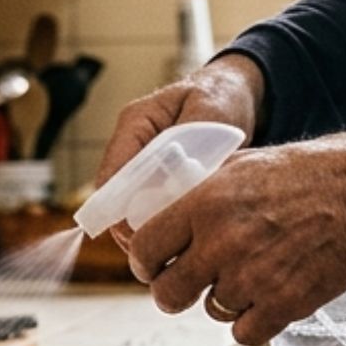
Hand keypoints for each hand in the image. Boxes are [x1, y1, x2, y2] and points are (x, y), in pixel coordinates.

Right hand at [97, 54, 265, 249]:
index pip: (112, 174)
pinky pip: (148, 210)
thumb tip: (176, 181)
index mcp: (136, 124)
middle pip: (116, 199)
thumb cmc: (221, 96)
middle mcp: (130, 146)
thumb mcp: (212, 112)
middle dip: (135, 228)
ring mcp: (140, 165)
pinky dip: (163, 226)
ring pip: (129, 210)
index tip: (142, 235)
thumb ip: (192, 145)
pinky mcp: (154, 180)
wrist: (233, 92)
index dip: (120, 209)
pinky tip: (183, 243)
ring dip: (149, 231)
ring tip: (175, 253)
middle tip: (163, 251)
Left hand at [127, 126, 345, 345]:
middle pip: (168, 293)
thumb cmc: (304, 174)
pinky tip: (263, 300)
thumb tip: (164, 215)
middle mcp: (221, 244)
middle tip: (183, 287)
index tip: (152, 265)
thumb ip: (199, 195)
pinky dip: (251, 321)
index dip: (144, 262)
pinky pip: (244, 332)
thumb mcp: (239, 165)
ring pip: (210, 311)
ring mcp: (252, 278)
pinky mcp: (282, 305)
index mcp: (204, 205)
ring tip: (245, 278)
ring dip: (222, 300)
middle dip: (171, 293)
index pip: (145, 249)